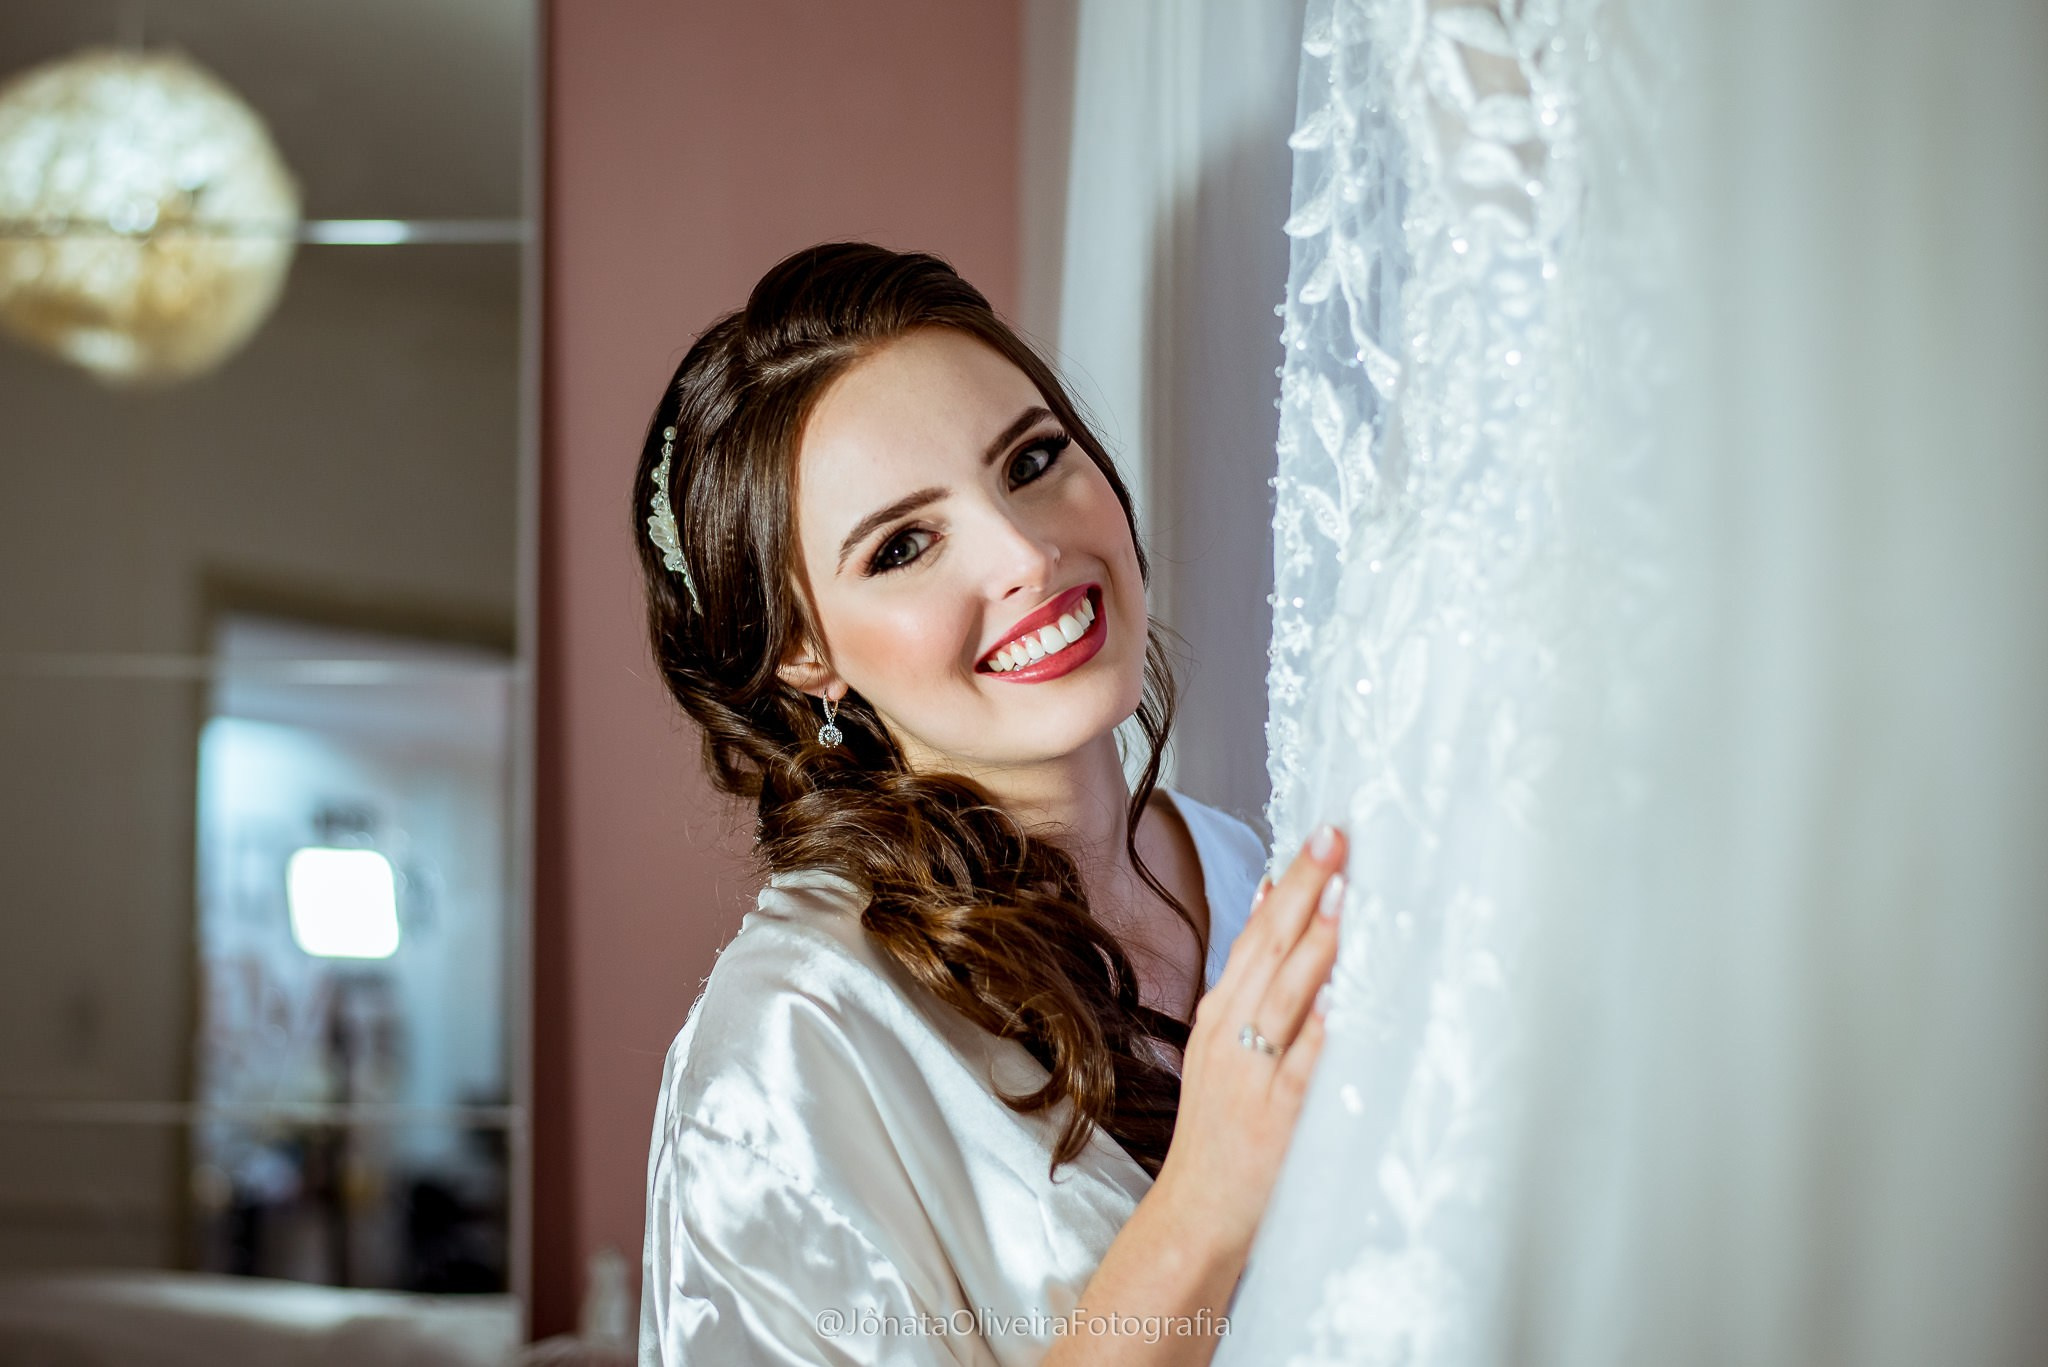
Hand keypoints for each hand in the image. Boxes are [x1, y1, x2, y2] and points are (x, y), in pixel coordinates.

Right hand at [1151, 824, 1346, 1267]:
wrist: (1196, 1214)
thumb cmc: (1221, 1129)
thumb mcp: (1224, 1043)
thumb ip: (1251, 978)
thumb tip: (1273, 898)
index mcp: (1220, 1014)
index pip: (1257, 933)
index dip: (1291, 883)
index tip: (1322, 834)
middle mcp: (1231, 1035)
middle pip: (1269, 950)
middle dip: (1306, 891)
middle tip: (1338, 839)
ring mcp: (1252, 1076)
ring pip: (1286, 998)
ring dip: (1315, 944)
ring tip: (1344, 896)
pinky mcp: (1276, 1118)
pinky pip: (1304, 1066)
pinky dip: (1321, 1029)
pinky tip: (1342, 995)